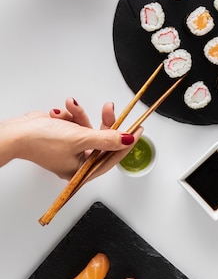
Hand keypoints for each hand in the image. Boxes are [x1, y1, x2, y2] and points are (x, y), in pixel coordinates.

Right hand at [2, 98, 140, 179]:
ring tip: (71, 107)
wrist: (18, 131)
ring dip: (80, 116)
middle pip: (101, 141)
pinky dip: (70, 115)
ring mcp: (69, 148)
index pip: (112, 159)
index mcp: (81, 171)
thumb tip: (127, 140)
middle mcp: (77, 161)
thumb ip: (106, 139)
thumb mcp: (80, 138)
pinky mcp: (63, 136)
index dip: (126, 144)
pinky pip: (75, 123)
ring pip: (87, 128)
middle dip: (102, 123)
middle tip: (109, 108)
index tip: (139, 130)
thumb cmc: (42, 141)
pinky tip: (61, 111)